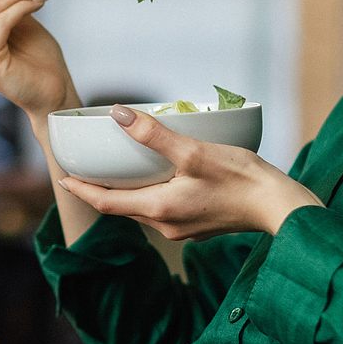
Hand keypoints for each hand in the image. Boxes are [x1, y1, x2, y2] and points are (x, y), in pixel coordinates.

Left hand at [58, 106, 322, 239]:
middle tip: (86, 169)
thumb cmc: (241, 179)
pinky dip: (152, 192)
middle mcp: (167, 225)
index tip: (62, 178)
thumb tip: (118, 115)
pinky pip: (165, 209)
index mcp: (159, 209)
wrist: (280, 207)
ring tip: (119, 170)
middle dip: (102, 189)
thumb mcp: (194, 151)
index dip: (82, 189)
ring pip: (144, 208)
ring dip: (128, 191)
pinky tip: (162, 176)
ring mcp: (185, 228)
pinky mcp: (201, 224)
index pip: (106, 203)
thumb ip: (154, 135)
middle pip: (123, 207)